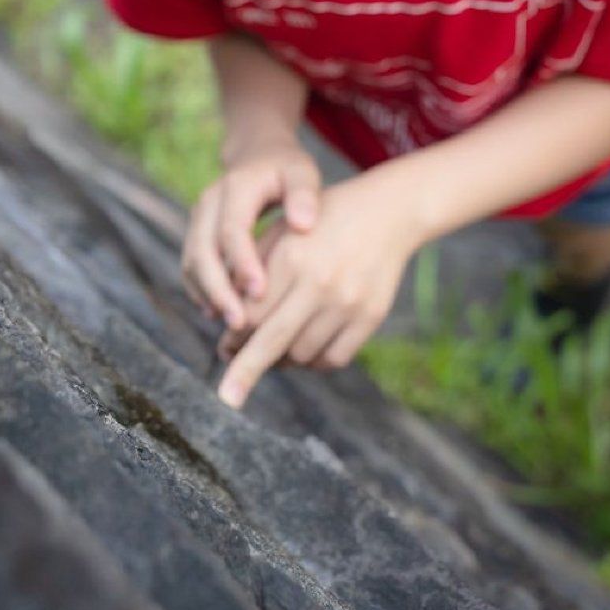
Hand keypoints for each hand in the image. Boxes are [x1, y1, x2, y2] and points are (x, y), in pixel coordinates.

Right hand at [180, 140, 321, 329]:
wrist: (258, 154)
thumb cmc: (287, 169)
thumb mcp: (301, 171)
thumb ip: (304, 194)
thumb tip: (303, 225)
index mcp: (236, 186)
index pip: (232, 229)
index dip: (242, 263)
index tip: (260, 293)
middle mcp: (209, 203)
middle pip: (201, 250)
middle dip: (218, 289)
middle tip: (241, 323)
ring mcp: (199, 219)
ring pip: (192, 262)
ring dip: (208, 294)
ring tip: (233, 325)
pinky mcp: (197, 234)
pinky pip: (191, 267)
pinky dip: (202, 291)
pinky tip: (222, 313)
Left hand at [215, 164, 420, 408]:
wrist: (386, 213)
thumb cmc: (320, 221)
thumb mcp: (282, 232)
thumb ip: (253, 272)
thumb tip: (229, 323)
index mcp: (292, 258)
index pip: (250, 313)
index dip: (233, 335)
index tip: (224, 348)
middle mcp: (320, 282)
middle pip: (272, 342)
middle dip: (245, 372)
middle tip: (228, 396)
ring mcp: (348, 302)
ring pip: (302, 355)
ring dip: (283, 359)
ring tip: (276, 348)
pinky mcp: (371, 317)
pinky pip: (333, 358)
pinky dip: (314, 361)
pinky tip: (305, 347)